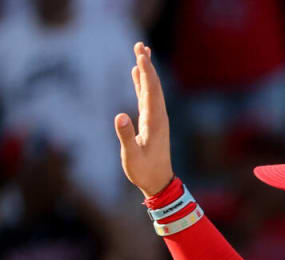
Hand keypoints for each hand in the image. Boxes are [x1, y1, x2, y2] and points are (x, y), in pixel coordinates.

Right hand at [113, 42, 174, 197]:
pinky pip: (146, 97)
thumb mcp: (131, 156)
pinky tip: (137, 73)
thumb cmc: (144, 171)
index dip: (146, 73)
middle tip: (141, 45)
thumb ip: (125, 137)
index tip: (140, 55)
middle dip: (147, 65)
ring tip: (141, 51)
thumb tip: (118, 116)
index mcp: (155, 121)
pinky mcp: (151, 121)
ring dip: (146, 71)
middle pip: (153, 85)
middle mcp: (158, 116)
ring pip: (151, 89)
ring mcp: (155, 118)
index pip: (151, 92)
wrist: (159, 182)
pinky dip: (142, 83)